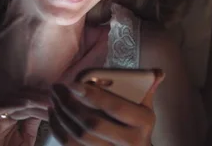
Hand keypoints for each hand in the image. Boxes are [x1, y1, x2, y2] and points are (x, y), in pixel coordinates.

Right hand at [0, 90, 50, 145]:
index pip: (23, 103)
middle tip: (51, 96)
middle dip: (34, 95)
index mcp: (7, 122)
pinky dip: (8, 105)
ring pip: (5, 102)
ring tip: (42, 100)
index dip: (38, 98)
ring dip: (25, 99)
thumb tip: (42, 107)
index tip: (54, 96)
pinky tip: (25, 104)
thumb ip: (31, 125)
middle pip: (15, 99)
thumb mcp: (26, 141)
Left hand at [49, 70, 164, 144]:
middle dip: (69, 105)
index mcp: (143, 121)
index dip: (93, 95)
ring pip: (79, 137)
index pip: (115, 107)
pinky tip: (54, 116)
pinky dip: (59, 131)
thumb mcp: (146, 106)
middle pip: (92, 124)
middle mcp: (130, 141)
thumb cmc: (137, 123)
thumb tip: (157, 73)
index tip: (73, 84)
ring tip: (53, 99)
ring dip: (61, 116)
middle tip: (57, 89)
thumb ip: (146, 87)